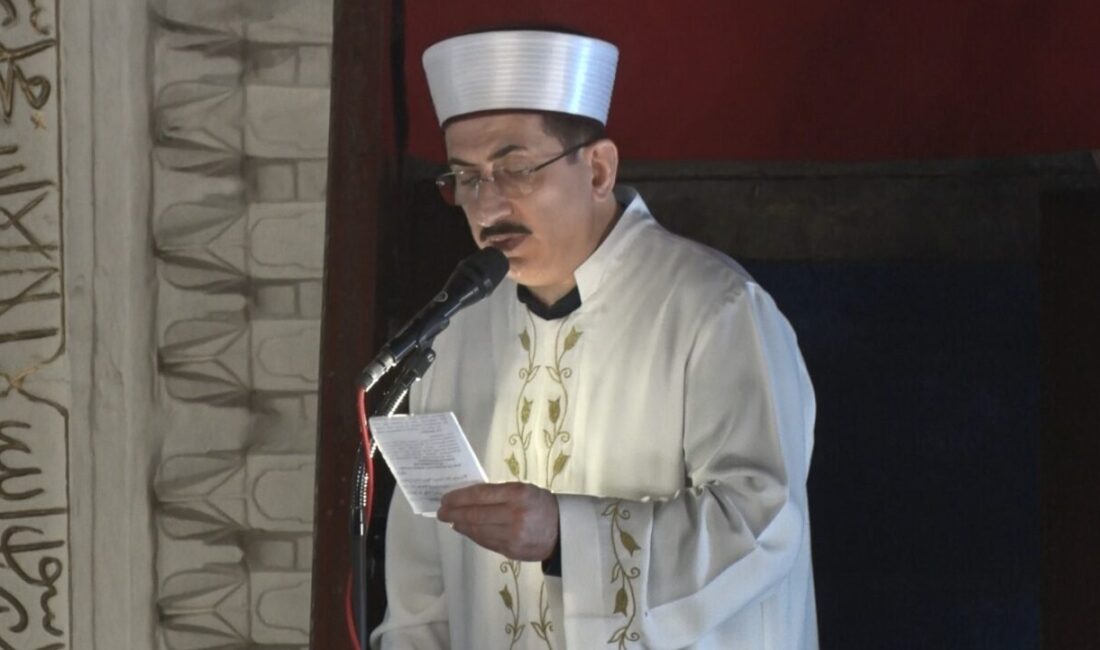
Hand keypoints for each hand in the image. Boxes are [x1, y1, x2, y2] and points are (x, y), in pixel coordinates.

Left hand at [437, 482, 558, 560]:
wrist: (563, 531)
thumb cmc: (540, 504)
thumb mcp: (523, 489)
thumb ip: (498, 492)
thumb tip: (467, 497)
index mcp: (518, 494)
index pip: (481, 495)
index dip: (459, 497)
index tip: (445, 498)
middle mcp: (514, 515)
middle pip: (475, 515)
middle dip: (454, 513)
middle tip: (441, 512)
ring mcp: (512, 536)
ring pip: (477, 530)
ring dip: (460, 525)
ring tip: (451, 520)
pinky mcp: (510, 551)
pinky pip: (485, 542)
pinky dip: (472, 535)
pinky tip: (465, 529)